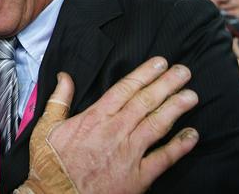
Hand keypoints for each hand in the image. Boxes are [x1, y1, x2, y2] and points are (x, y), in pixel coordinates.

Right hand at [22, 57, 198, 193]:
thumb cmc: (50, 164)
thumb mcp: (46, 126)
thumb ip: (59, 100)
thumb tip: (64, 77)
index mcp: (95, 117)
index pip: (125, 89)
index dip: (145, 74)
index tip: (160, 63)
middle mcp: (116, 130)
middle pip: (146, 102)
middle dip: (167, 84)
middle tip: (184, 71)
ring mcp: (129, 153)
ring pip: (158, 125)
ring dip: (176, 108)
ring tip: (191, 96)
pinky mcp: (138, 177)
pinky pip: (164, 159)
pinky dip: (179, 146)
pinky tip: (192, 135)